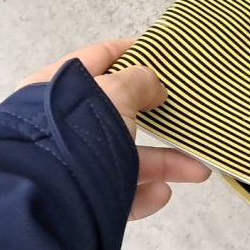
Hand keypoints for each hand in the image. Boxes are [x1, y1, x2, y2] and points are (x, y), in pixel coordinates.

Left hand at [20, 39, 210, 218]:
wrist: (51, 195)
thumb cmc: (80, 127)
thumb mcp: (116, 91)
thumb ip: (140, 80)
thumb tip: (154, 89)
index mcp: (56, 87)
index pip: (97, 58)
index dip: (129, 52)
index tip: (161, 53)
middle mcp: (61, 123)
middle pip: (118, 113)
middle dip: (156, 117)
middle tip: (183, 114)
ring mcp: (70, 162)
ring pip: (125, 157)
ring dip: (164, 162)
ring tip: (198, 171)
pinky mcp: (81, 197)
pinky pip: (118, 192)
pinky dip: (144, 193)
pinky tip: (163, 193)